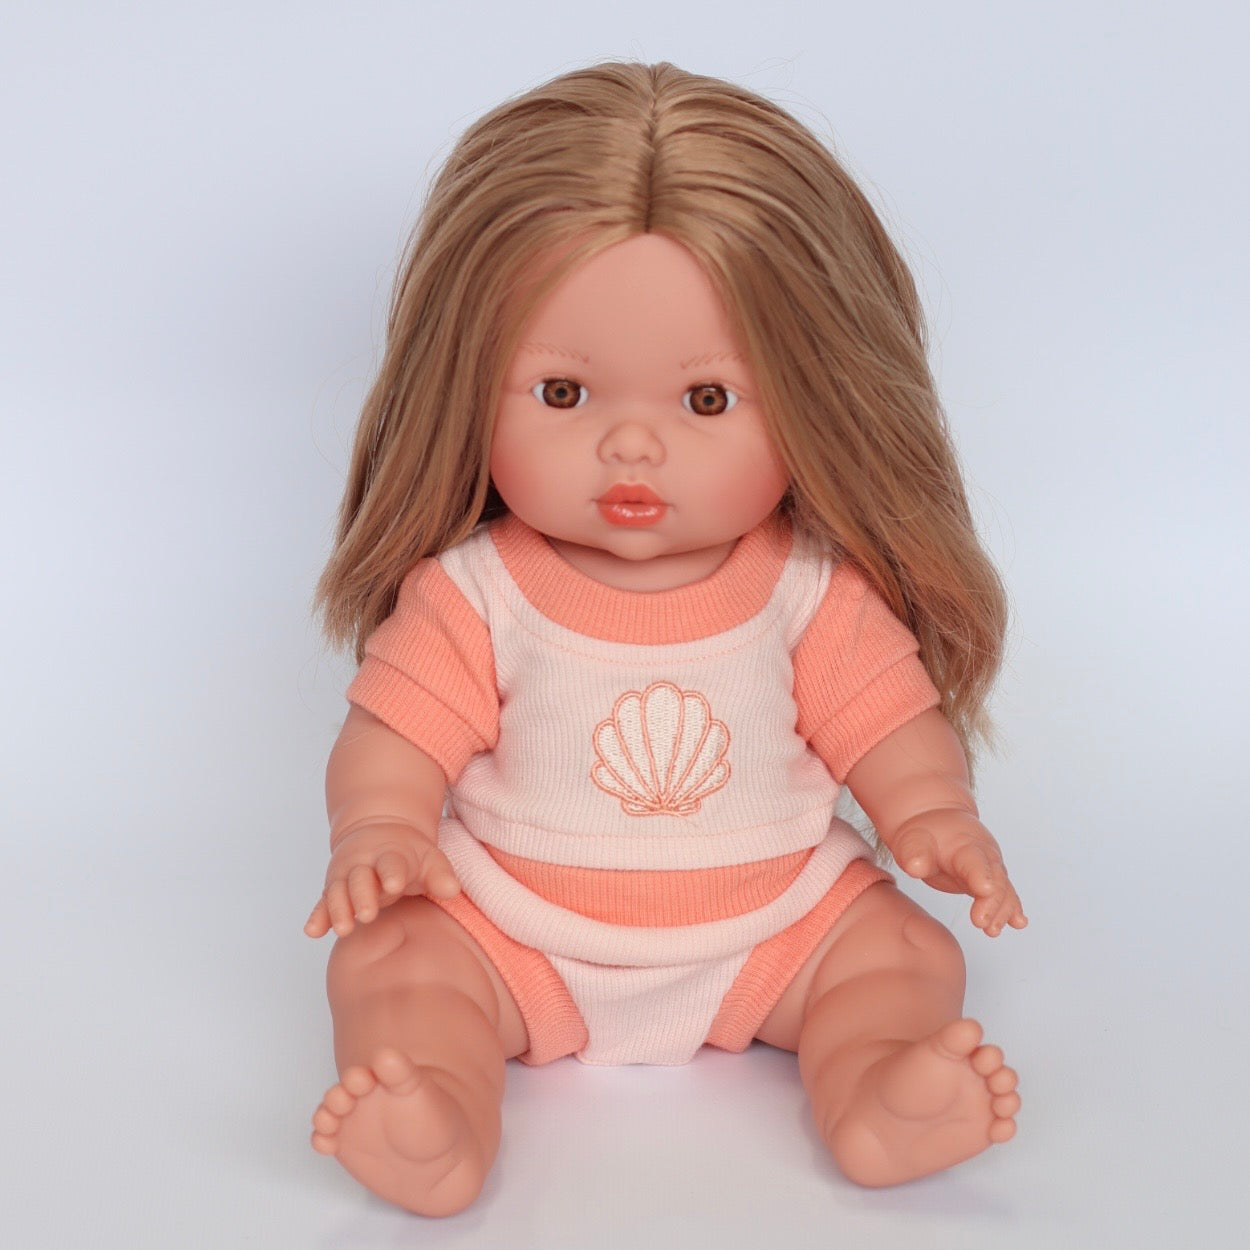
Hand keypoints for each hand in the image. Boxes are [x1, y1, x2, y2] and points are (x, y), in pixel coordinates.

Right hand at [304, 822, 459, 938]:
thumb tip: (452, 889)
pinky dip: (318, 916)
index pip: (391, 863)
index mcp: (390, 854)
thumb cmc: (407, 854)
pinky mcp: (334, 889)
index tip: (394, 884)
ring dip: (339, 909)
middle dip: (362, 896)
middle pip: (360, 879)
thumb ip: (440, 874)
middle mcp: (364, 864)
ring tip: (344, 928)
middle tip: (368, 914)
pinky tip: (313, 931)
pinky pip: (323, 903)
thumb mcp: (428, 857)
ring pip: (339, 892)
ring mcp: (346, 876)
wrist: (377, 832)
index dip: (392, 872)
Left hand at [890, 809, 1027, 937]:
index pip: (975, 860)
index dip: (981, 875)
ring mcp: (990, 869)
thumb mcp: (912, 841)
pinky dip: (1012, 909)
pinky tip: (1018, 923)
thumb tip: (916, 866)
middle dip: (992, 902)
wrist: (935, 825)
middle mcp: (984, 856)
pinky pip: (1006, 895)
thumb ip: (915, 854)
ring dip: (1002, 911)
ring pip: (1004, 890)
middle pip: (995, 879)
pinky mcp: (990, 881)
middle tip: (981, 922)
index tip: (984, 889)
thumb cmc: (924, 835)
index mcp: (964, 843)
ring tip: (993, 930)